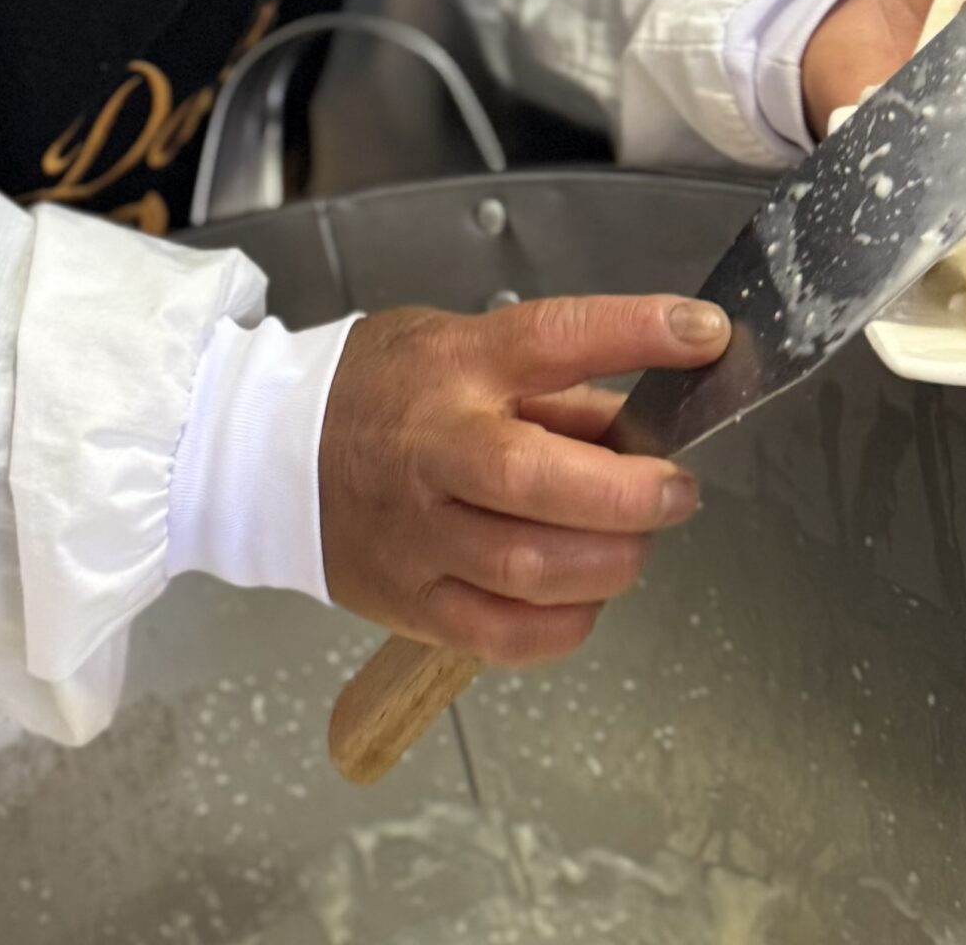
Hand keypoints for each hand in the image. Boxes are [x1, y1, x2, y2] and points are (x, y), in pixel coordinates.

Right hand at [319, 292, 726, 665]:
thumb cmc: (376, 390)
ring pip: (530, 568)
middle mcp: (433, 448)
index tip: (703, 332)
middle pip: (539, 478)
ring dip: (609, 562)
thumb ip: (554, 389)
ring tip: (629, 544)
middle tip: (675, 491)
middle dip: (631, 492)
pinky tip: (582, 596)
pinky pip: (506, 634)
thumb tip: (641, 429)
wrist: (262, 450)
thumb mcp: (458, 348)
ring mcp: (416, 533)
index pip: (551, 337)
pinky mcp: (409, 601)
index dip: (634, 331)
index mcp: (453, 367)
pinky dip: (567, 624)